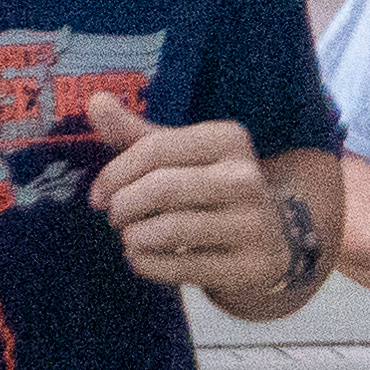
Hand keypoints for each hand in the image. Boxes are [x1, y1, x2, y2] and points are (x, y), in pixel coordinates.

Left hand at [82, 90, 294, 298]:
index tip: (98, 195)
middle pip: (162, 188)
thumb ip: (136, 133)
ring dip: (135, 238)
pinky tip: (145, 258)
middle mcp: (246, 177)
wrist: (273, 236)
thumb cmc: (210, 188)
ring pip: (170, 230)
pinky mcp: (250, 266)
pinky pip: (182, 269)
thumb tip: (96, 100)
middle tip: (116, 218)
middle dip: (124, 207)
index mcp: (228, 139)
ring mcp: (253, 223)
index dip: (115, 174)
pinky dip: (149, 265)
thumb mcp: (180, 156)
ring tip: (132, 238)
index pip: (155, 149)